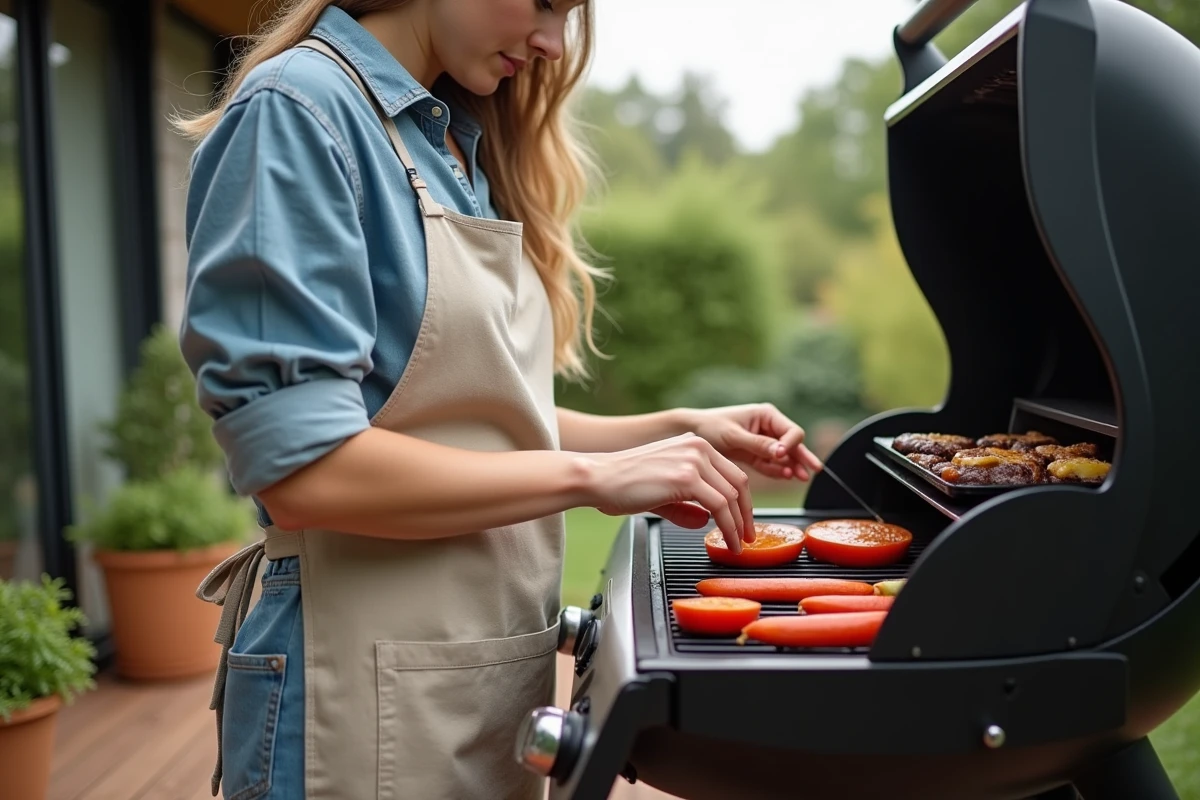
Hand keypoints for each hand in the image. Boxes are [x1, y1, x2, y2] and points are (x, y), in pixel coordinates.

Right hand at [580, 433, 755, 552]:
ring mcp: (693, 460)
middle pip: (738, 482)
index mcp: (693, 444)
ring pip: (732, 496)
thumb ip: (685, 505)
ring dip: (739, 525)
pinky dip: (728, 527)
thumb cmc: (620, 483)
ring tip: (738, 543)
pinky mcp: (687, 477)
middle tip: (747, 536)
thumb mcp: (661, 492)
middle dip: (746, 514)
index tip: (743, 521)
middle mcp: (698, 447)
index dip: (742, 501)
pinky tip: (728, 541)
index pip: (731, 472)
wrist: (598, 477)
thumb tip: (706, 520)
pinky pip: (719, 506)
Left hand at [685, 403, 823, 480]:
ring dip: (792, 465)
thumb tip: (781, 452)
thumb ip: (758, 444)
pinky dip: (778, 470)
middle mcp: (768, 427)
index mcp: (766, 415)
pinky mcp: (755, 454)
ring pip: (784, 455)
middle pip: (792, 443)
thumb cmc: (710, 427)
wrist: (691, 433)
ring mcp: (762, 442)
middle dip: (802, 456)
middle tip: (814, 469)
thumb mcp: (734, 435)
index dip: (791, 445)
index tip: (782, 455)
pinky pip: (771, 464)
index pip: (790, 431)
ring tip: (799, 477)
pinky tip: (786, 476)